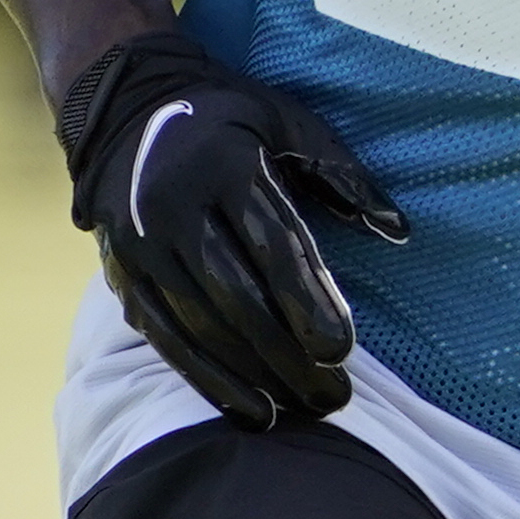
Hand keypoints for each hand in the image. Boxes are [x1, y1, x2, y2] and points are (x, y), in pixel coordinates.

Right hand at [54, 30, 406, 426]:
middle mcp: (173, 207)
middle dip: (287, 355)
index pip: (271, 244)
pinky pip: (166, 340)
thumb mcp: (286, 121)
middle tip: (335, 395)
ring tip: (304, 410)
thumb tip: (398, 230)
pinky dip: (208, 381)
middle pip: (236, 297)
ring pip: (200, 327)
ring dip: (253, 377)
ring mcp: (141, 246)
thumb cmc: (227, 117)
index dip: (307, 300)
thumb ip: (340, 173)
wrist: (126, 107)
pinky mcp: (122, 275)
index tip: (343, 348)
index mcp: (223, 165)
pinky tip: (251, 411)